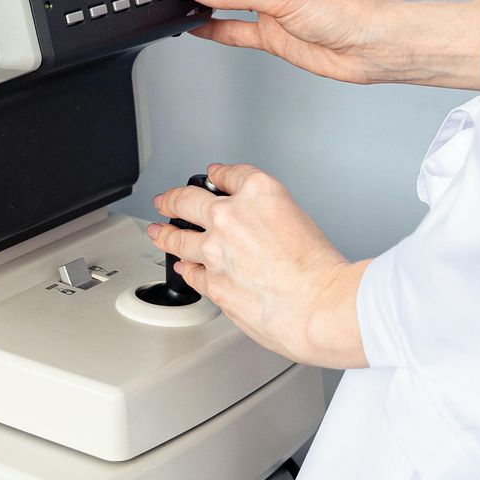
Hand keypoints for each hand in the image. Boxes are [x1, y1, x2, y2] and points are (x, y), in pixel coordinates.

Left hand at [148, 163, 368, 369]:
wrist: (320, 305)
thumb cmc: (320, 270)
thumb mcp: (300, 219)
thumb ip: (269, 214)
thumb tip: (255, 221)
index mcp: (259, 193)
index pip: (229, 174)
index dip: (217, 175)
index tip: (211, 177)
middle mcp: (231, 216)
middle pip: (187, 199)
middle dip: (172, 199)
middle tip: (165, 200)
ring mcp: (215, 249)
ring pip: (177, 237)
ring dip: (164, 234)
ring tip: (158, 232)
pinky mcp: (211, 281)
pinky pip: (189, 271)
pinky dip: (184, 268)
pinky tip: (181, 266)